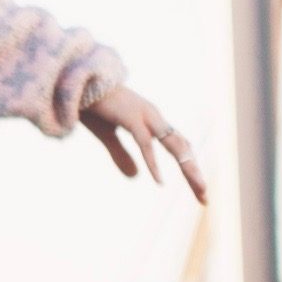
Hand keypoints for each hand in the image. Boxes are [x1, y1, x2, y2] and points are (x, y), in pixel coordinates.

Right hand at [81, 83, 205, 201]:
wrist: (75, 84)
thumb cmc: (91, 107)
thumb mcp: (107, 136)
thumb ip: (121, 155)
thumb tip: (136, 176)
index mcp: (151, 120)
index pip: (179, 145)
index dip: (189, 166)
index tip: (197, 189)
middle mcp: (154, 117)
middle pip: (182, 147)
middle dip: (194, 172)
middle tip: (205, 197)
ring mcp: (144, 115)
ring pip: (173, 145)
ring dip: (188, 168)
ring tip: (198, 189)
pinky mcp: (130, 117)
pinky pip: (145, 143)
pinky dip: (153, 163)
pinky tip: (159, 181)